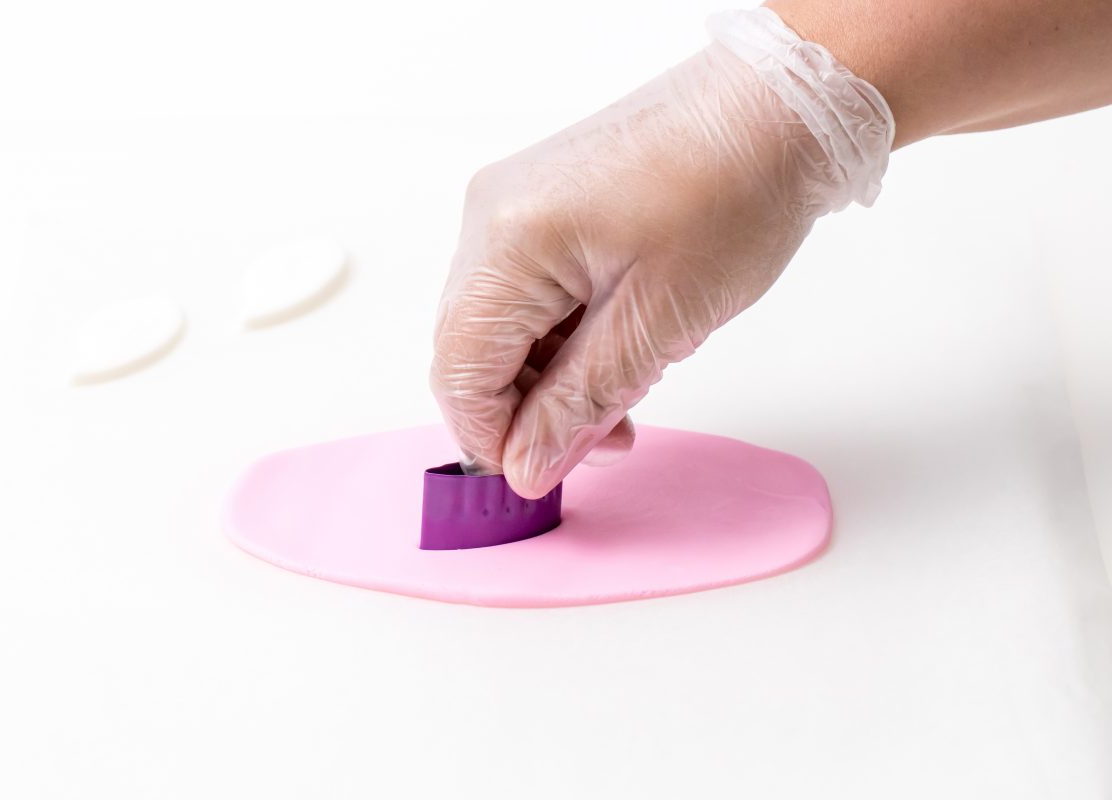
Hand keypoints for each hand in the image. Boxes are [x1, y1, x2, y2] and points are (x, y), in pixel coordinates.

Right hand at [431, 9, 891, 498]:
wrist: (779, 108)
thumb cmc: (734, 193)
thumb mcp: (657, 323)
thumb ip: (579, 403)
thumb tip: (527, 465)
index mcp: (509, 241)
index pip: (460, 370)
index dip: (493, 437)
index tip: (542, 473)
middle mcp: (491, 217)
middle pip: (472, 348)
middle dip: (527, 410)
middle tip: (598, 441)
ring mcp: (515, 206)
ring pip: (502, 327)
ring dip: (551, 378)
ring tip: (622, 400)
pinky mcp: (543, 206)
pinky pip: (529, 293)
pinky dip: (563, 338)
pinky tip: (615, 355)